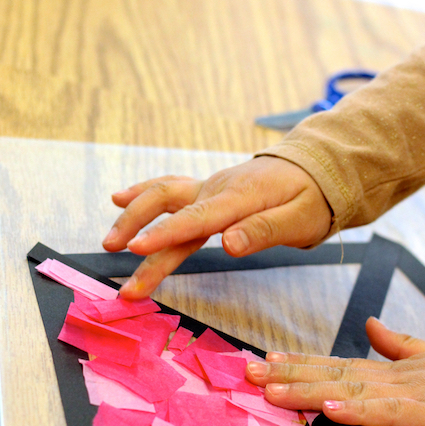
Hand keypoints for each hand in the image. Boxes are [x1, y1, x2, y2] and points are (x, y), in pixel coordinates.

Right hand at [102, 156, 331, 297]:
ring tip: (110, 241)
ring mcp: (210, 187)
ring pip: (163, 196)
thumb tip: (228, 244)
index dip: (165, 234)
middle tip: (114, 255)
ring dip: (133, 215)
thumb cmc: (310, 199)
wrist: (314, 170)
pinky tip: (119, 198)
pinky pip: (170, 190)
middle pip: (169, 206)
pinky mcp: (207, 191)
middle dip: (137, 230)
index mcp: (240, 198)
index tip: (136, 249)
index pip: (197, 219)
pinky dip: (143, 193)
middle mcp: (218, 189)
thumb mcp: (299, 220)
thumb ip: (263, 231)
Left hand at [246, 318, 424, 425]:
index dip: (297, 362)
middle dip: (286, 376)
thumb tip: (370, 324)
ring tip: (273, 391)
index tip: (264, 360)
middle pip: (327, 375)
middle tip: (247, 374)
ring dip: (307, 391)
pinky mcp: (422, 413)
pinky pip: (384, 413)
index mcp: (382, 369)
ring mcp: (401, 394)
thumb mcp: (423, 356)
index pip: (330, 363)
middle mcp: (383, 378)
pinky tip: (331, 412)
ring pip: (346, 391)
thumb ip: (394, 343)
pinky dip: (357, 412)